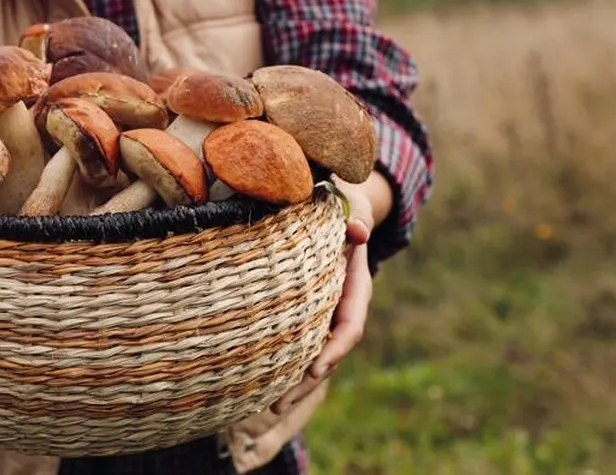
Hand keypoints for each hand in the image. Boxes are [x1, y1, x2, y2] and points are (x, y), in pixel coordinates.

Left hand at [270, 171, 390, 414]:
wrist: (335, 209)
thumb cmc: (338, 208)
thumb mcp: (347, 207)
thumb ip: (352, 219)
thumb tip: (357, 231)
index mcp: (355, 287)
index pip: (349, 325)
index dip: (334, 350)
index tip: (316, 370)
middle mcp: (340, 307)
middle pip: (327, 353)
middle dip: (305, 383)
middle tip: (277, 406)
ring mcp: (323, 315)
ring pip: (312, 356)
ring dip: (293, 384)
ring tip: (266, 408)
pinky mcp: (305, 315)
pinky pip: (296, 345)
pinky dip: (282, 366)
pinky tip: (257, 385)